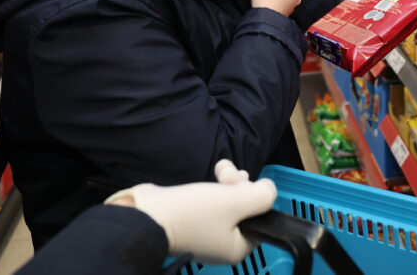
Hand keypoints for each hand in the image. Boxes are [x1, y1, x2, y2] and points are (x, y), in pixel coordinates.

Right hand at [105, 160, 276, 263]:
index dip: (256, 198)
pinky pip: (209, 204)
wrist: (146, 216)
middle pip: (243, 210)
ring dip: (227, 181)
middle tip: (231, 173)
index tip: (246, 182)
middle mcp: (221, 245)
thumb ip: (262, 196)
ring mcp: (203, 234)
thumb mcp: (236, 201)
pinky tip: (212, 173)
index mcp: (236, 249)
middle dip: (240, 186)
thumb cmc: (194, 213)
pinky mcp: (188, 221)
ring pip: (226, 203)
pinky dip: (212, 188)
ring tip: (221, 167)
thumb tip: (270, 190)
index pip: (259, 221)